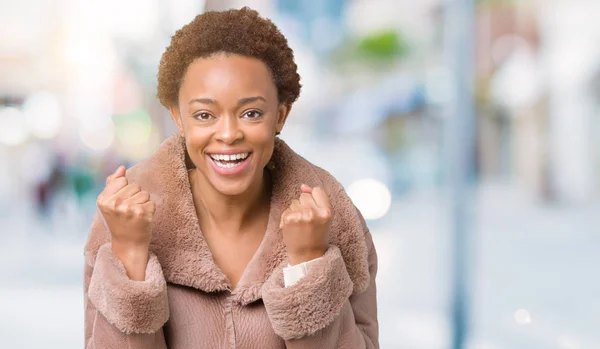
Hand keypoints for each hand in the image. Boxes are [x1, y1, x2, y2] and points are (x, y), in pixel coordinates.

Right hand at [96, 165, 155, 279]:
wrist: (127, 244)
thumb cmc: (119, 221)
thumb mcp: (110, 203)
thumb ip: (113, 183)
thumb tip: (122, 167)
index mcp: (103, 199)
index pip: (122, 180)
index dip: (125, 190)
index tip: (121, 203)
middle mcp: (114, 203)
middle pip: (135, 186)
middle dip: (135, 196)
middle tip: (129, 211)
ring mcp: (128, 209)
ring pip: (144, 193)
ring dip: (143, 203)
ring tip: (135, 215)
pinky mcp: (141, 213)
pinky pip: (152, 202)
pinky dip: (150, 210)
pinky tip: (142, 219)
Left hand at [280, 184, 331, 264]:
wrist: (307, 255)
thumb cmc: (317, 236)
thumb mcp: (324, 217)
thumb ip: (317, 200)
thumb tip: (303, 186)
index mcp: (327, 211)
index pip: (318, 190)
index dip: (314, 199)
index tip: (315, 209)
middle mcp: (314, 212)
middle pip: (304, 195)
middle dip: (305, 205)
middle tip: (308, 220)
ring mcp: (300, 216)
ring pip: (294, 202)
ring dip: (296, 211)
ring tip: (300, 224)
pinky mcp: (289, 219)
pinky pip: (287, 209)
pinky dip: (288, 217)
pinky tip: (293, 227)